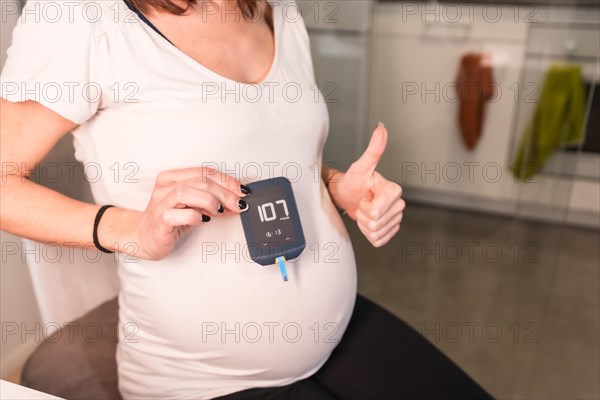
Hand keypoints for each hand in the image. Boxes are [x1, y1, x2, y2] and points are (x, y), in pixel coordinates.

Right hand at [131, 167, 248, 259]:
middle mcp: (165, 187)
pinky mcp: (159, 220)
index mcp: (173, 177)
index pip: (204, 171)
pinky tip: (202, 220)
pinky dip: (194, 216)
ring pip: (187, 192)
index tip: (243, 191)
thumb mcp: (194, 206)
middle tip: (238, 204)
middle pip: (200, 180)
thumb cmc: (171, 219)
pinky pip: (177, 214)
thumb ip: (213, 201)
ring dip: (209, 201)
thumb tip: (238, 201)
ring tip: (219, 211)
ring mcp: (160, 203)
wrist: (144, 238)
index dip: (227, 180)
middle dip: (224, 192)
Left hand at [329, 123, 404, 246]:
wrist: (348, 196)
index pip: (376, 211)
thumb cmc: (353, 181)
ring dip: (364, 225)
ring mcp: (396, 219)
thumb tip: (381, 128)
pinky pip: (378, 241)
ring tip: (363, 211)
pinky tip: (367, 221)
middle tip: (361, 203)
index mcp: (394, 190)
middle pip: (376, 223)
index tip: (363, 196)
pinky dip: (368, 234)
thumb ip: (373, 150)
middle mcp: (399, 204)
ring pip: (377, 233)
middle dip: (363, 216)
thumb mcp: (361, 166)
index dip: (364, 207)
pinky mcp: (391, 231)